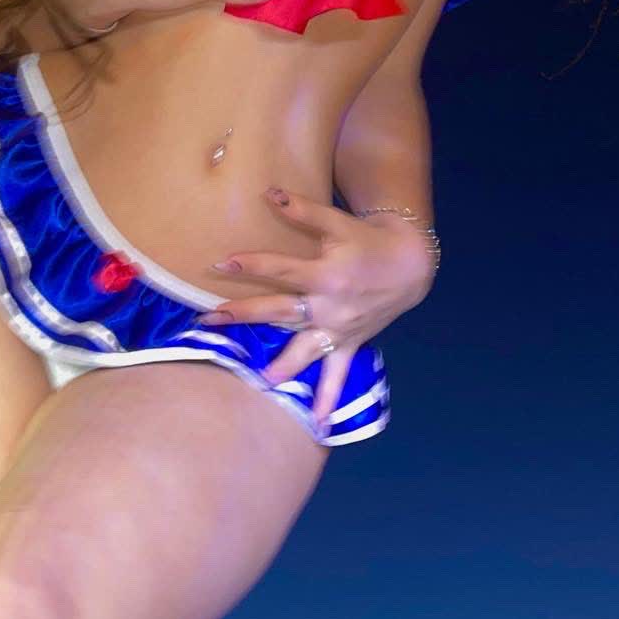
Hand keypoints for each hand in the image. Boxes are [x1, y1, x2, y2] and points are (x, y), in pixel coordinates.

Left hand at [196, 186, 437, 433]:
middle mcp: (329, 306)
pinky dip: (329, 400)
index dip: (251, 264)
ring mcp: (339, 329)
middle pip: (281, 312)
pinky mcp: (350, 344)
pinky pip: (339, 375)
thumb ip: (303, 210)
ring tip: (259, 381)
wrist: (408, 265)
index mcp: (325, 274)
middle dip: (245, 316)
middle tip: (210, 319)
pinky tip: (318, 425)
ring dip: (282, 365)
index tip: (220, 263)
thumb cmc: (365, 240)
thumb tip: (268, 192)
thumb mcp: (337, 222)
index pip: (281, 269)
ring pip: (304, 349)